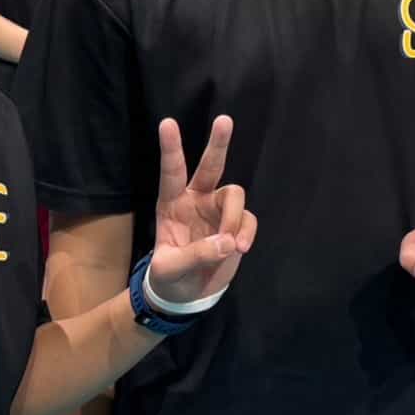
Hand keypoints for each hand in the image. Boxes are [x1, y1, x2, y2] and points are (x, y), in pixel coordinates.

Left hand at [146, 117, 255, 305]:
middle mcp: (195, 200)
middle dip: (218, 144)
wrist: (186, 295)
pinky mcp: (235, 226)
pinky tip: (239, 249)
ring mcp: (217, 211)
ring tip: (232, 245)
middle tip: (224, 120)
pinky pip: (247, 219)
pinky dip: (247, 232)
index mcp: (171, 204)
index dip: (170, 148)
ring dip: (233, 217)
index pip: (171, 172)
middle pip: (210, 166)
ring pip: (234, 195)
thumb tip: (227, 242)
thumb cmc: (169, 277)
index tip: (167, 123)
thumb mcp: (171, 269)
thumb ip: (195, 255)